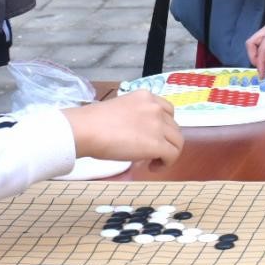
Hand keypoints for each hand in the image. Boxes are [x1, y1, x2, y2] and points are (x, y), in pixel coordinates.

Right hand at [63, 90, 182, 169]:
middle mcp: (156, 107)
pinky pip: (173, 155)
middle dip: (165, 141)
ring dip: (168, 153)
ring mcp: (158, 125)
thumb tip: (138, 134)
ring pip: (177, 142)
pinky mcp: (157, 144)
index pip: (167, 110)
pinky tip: (153, 167)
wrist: (87, 129)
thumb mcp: (120, 110)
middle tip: (151, 152)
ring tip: (153, 161)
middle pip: (174, 127)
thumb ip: (134, 117)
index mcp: (145, 96)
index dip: (163, 126)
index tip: (153, 136)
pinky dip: (166, 164)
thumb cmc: (93, 122)